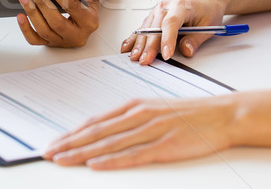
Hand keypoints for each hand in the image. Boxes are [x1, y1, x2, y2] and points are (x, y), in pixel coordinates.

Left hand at [16, 0, 99, 47]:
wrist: (84, 12)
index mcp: (90, 22)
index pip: (73, 7)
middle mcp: (77, 35)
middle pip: (57, 22)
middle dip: (42, 4)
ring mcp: (63, 42)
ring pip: (44, 31)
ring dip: (32, 13)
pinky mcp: (51, 44)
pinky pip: (35, 40)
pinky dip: (26, 29)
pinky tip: (20, 15)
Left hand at [44, 96, 236, 169]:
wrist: (223, 114)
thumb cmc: (189, 114)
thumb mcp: (155, 109)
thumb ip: (131, 119)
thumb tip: (106, 130)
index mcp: (134, 106)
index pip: (95, 121)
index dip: (72, 133)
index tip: (55, 142)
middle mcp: (138, 115)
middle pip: (96, 132)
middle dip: (69, 143)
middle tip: (48, 152)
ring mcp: (151, 130)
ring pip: (109, 143)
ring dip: (82, 152)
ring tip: (62, 160)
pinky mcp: (165, 146)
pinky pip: (133, 155)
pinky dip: (112, 160)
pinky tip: (96, 164)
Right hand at [121, 0, 227, 63]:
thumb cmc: (208, 8)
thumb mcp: (210, 25)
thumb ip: (196, 39)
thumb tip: (186, 51)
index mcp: (181, 6)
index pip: (171, 23)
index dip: (167, 40)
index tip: (166, 54)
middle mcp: (166, 7)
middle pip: (154, 27)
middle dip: (149, 46)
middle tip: (145, 60)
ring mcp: (157, 11)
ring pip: (145, 28)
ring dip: (139, 44)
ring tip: (134, 57)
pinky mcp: (154, 16)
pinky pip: (143, 28)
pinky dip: (135, 38)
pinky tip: (127, 47)